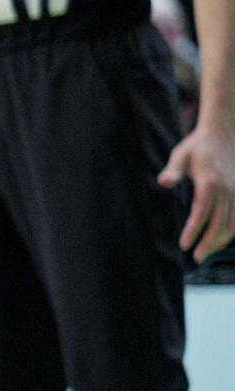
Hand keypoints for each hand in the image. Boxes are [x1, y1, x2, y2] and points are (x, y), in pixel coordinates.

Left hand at [161, 121, 234, 261]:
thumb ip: (173, 171)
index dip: (193, 232)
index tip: (184, 246)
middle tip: (197, 257)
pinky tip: (223, 238)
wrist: (225, 133)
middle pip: (220, 225)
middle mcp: (227, 191)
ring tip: (209, 252)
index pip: (201, 215)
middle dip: (209, 243)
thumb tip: (163, 181)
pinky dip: (233, 230)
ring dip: (222, 240)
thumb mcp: (181, 155)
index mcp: (209, 184)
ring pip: (234, 224)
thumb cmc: (198, 146)